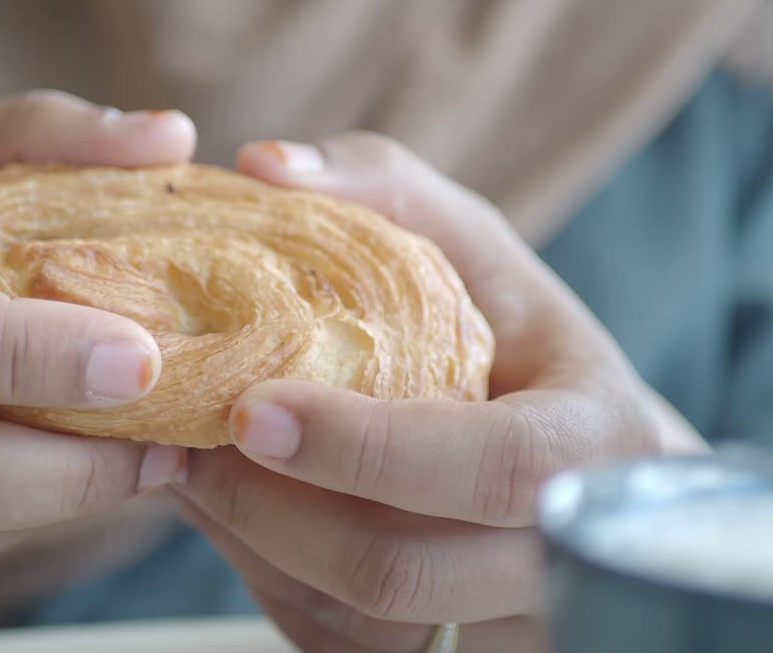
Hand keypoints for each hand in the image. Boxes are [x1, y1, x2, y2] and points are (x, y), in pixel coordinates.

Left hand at [174, 133, 706, 651]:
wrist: (587, 472)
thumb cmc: (528, 346)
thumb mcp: (483, 251)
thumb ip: (387, 191)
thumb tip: (264, 167)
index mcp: (591, 446)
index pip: (487, 469)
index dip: (364, 448)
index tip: (251, 410)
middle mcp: (561, 557)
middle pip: (400, 571)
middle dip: (270, 511)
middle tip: (182, 443)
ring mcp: (502, 625)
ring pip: (354, 620)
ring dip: (249, 547)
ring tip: (186, 466)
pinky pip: (334, 641)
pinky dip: (264, 577)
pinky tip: (234, 509)